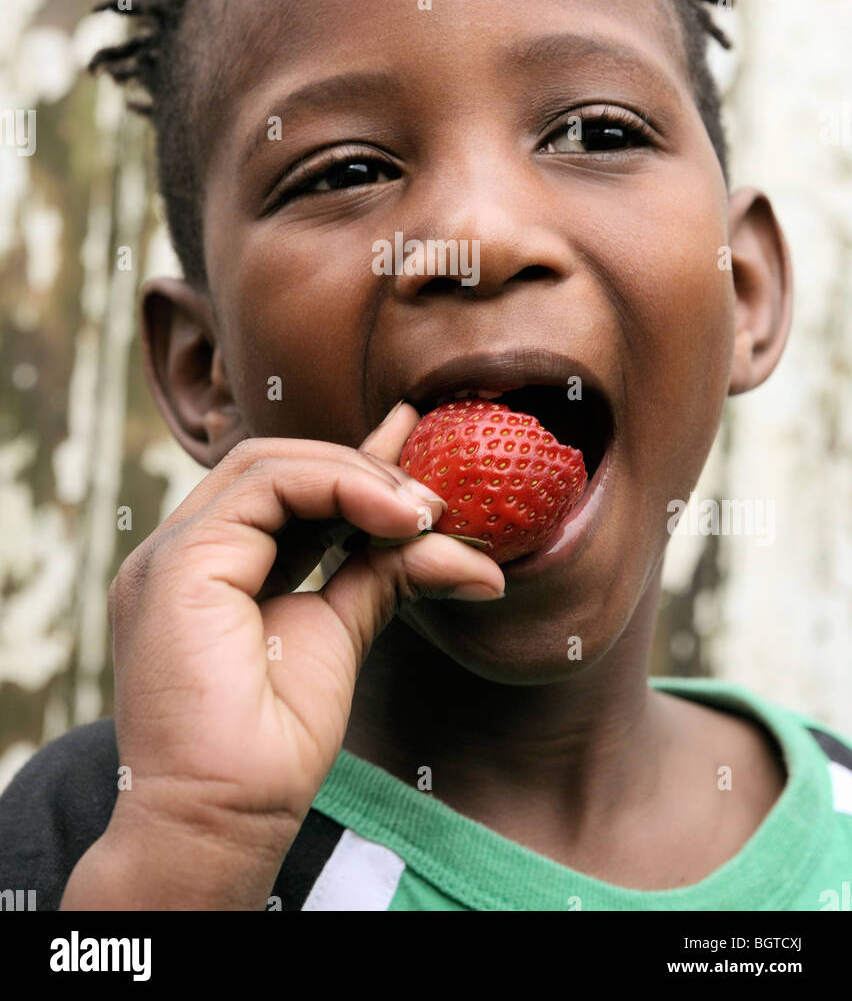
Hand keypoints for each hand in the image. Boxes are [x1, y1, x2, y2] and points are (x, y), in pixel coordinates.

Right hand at [63, 403, 503, 908]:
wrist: (223, 820)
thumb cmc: (269, 747)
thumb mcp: (339, 633)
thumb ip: (380, 575)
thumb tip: (462, 550)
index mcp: (207, 569)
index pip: (281, 489)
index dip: (351, 467)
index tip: (416, 453)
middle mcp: (180, 552)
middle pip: (273, 464)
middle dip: (360, 466)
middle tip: (431, 496)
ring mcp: (171, 554)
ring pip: (269, 463)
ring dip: (357, 476)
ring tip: (422, 512)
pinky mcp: (181, 563)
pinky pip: (268, 486)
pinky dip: (339, 487)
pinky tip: (395, 517)